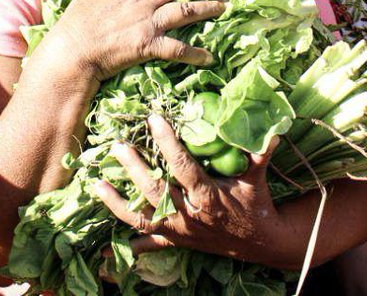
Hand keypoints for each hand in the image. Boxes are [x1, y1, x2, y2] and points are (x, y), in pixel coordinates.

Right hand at [38, 0, 225, 83]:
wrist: (74, 51)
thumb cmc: (75, 25)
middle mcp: (142, 1)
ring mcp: (147, 22)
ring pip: (185, 11)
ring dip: (207, 7)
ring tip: (225, 5)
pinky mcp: (148, 45)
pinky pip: (177, 49)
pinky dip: (195, 54)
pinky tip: (209, 57)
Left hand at [94, 113, 295, 267]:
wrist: (258, 242)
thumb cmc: (255, 204)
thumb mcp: (256, 178)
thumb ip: (259, 154)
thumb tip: (269, 128)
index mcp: (208, 197)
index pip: (183, 167)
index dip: (167, 144)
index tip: (154, 119)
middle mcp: (189, 216)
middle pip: (154, 191)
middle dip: (134, 169)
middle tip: (118, 145)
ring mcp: (178, 230)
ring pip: (143, 217)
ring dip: (117, 203)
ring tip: (97, 184)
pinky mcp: (174, 240)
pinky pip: (147, 243)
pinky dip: (127, 245)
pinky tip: (105, 246)